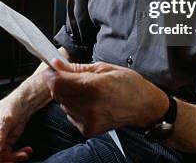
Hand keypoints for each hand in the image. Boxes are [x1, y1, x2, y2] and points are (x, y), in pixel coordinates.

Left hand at [44, 60, 167, 136]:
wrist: (143, 106)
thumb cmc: (127, 83)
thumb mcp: (103, 67)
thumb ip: (76, 68)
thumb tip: (56, 64)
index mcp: (94, 86)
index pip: (57, 83)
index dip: (52, 75)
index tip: (55, 69)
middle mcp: (89, 106)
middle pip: (57, 94)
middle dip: (61, 84)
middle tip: (75, 78)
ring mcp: (88, 121)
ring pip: (63, 104)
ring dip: (68, 96)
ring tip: (88, 91)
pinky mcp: (88, 130)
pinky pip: (70, 115)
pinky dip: (75, 107)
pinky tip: (90, 103)